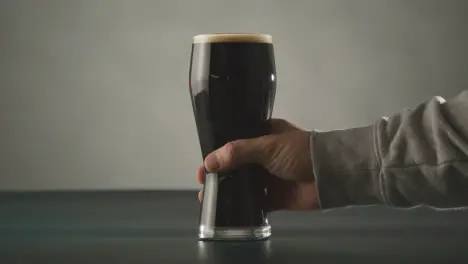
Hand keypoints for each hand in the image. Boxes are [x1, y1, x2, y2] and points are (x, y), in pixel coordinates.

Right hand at [196, 119, 318, 211]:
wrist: (329, 175)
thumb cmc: (299, 152)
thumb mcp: (267, 146)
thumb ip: (238, 152)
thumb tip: (209, 162)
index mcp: (264, 136)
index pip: (235, 142)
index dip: (218, 152)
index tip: (205, 163)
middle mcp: (265, 156)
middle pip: (237, 165)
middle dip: (219, 173)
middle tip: (203, 182)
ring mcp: (270, 177)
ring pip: (244, 184)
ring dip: (228, 189)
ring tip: (209, 198)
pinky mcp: (276, 197)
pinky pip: (256, 202)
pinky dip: (243, 205)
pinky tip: (227, 209)